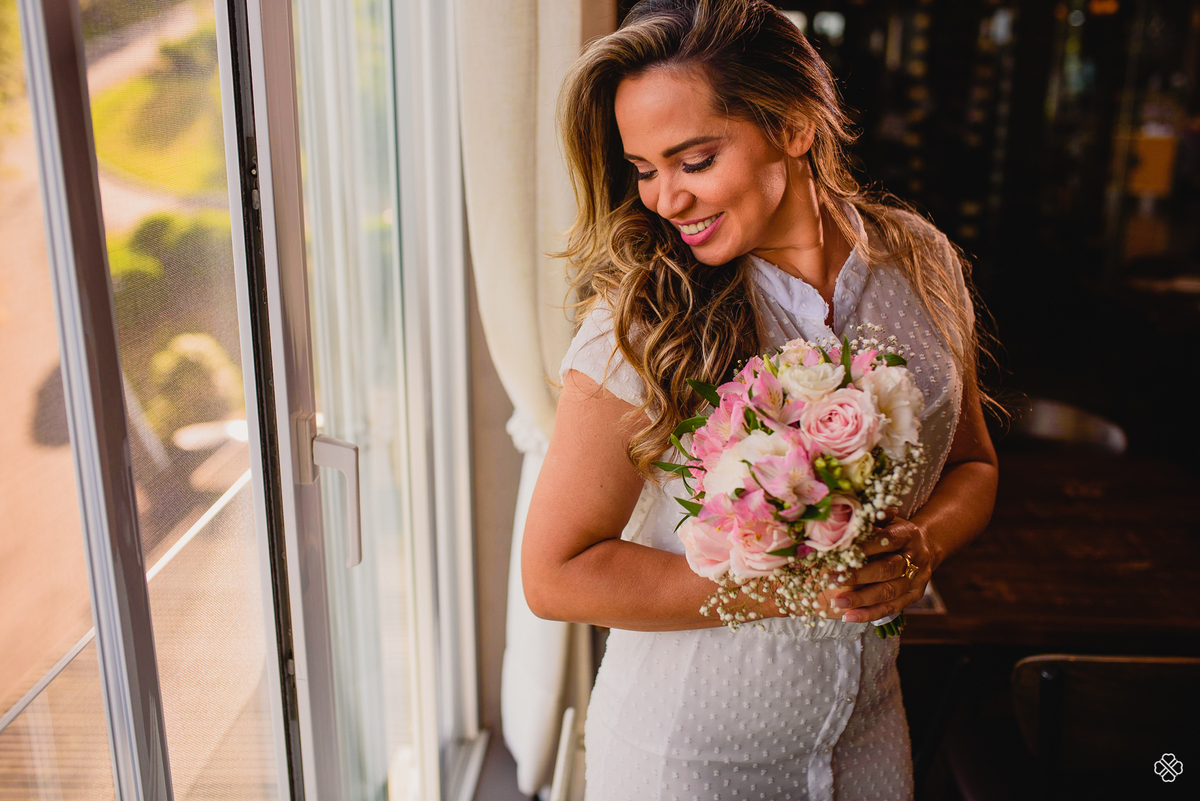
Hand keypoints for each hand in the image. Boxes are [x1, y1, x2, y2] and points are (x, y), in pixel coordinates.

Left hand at [823, 508, 933, 623]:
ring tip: (837, 602)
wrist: (924, 546)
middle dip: (858, 576)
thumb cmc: (894, 531)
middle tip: (831, 579)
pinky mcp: (914, 596)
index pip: (886, 540)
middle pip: (887, 569)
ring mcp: (917, 579)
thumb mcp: (885, 519)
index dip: (864, 547)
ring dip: (861, 599)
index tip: (839, 552)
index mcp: (908, 534)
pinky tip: (849, 617)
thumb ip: (868, 520)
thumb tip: (842, 517)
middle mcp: (916, 558)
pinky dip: (869, 614)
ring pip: (889, 592)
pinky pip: (891, 608)